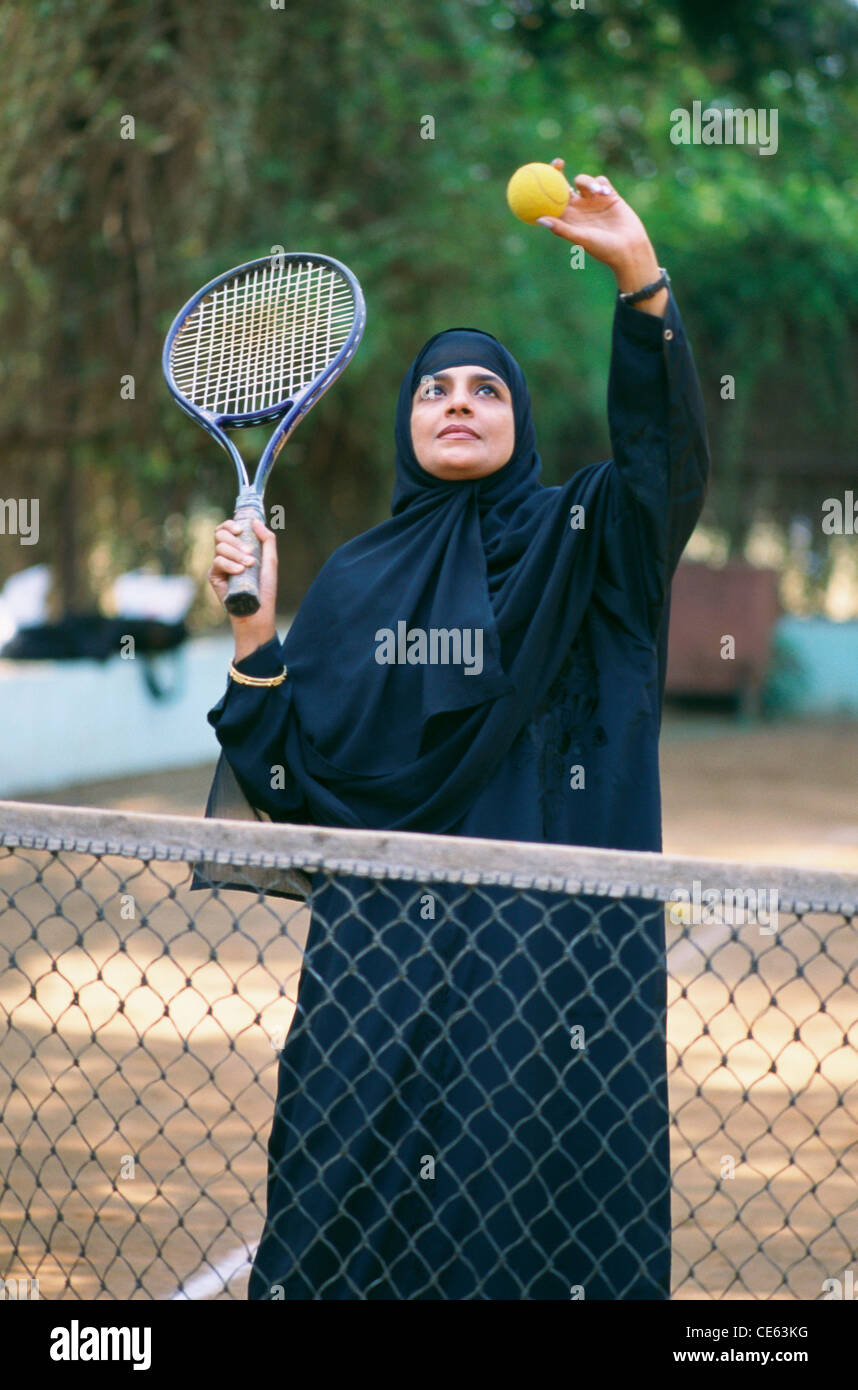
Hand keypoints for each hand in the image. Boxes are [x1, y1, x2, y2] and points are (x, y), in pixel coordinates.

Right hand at [208, 516, 277, 654]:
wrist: (258, 611)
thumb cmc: (265, 588)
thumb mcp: (270, 561)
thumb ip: (267, 540)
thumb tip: (256, 521)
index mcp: (238, 548)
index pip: (227, 529)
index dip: (230, 524)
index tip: (241, 529)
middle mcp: (227, 554)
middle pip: (220, 534)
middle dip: (235, 540)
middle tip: (249, 553)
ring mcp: (219, 565)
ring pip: (219, 547)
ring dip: (236, 554)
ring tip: (249, 566)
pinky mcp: (214, 576)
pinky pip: (217, 562)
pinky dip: (230, 564)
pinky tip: (239, 572)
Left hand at [538, 158, 666, 314]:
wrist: (628, 248)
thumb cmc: (603, 248)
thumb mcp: (580, 238)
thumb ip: (561, 228)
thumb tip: (539, 219)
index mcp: (568, 217)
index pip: (551, 199)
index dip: (544, 187)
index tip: (539, 175)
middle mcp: (579, 207)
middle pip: (563, 184)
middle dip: (558, 171)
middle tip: (558, 163)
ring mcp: (593, 201)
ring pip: (583, 181)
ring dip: (588, 182)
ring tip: (597, 192)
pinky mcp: (609, 196)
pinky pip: (601, 181)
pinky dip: (601, 184)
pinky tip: (606, 193)